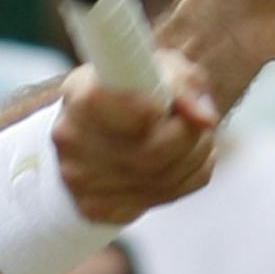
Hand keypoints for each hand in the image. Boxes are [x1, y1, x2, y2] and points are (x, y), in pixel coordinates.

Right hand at [52, 51, 217, 223]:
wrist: (101, 126)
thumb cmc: (133, 89)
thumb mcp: (160, 66)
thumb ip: (184, 83)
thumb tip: (203, 120)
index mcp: (80, 93)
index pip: (128, 111)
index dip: (160, 110)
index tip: (168, 105)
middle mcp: (71, 138)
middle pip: (151, 153)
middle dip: (190, 137)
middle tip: (194, 121)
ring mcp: (79, 179)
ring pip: (163, 179)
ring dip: (194, 156)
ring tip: (191, 137)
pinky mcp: (95, 207)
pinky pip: (163, 198)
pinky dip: (185, 180)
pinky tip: (177, 161)